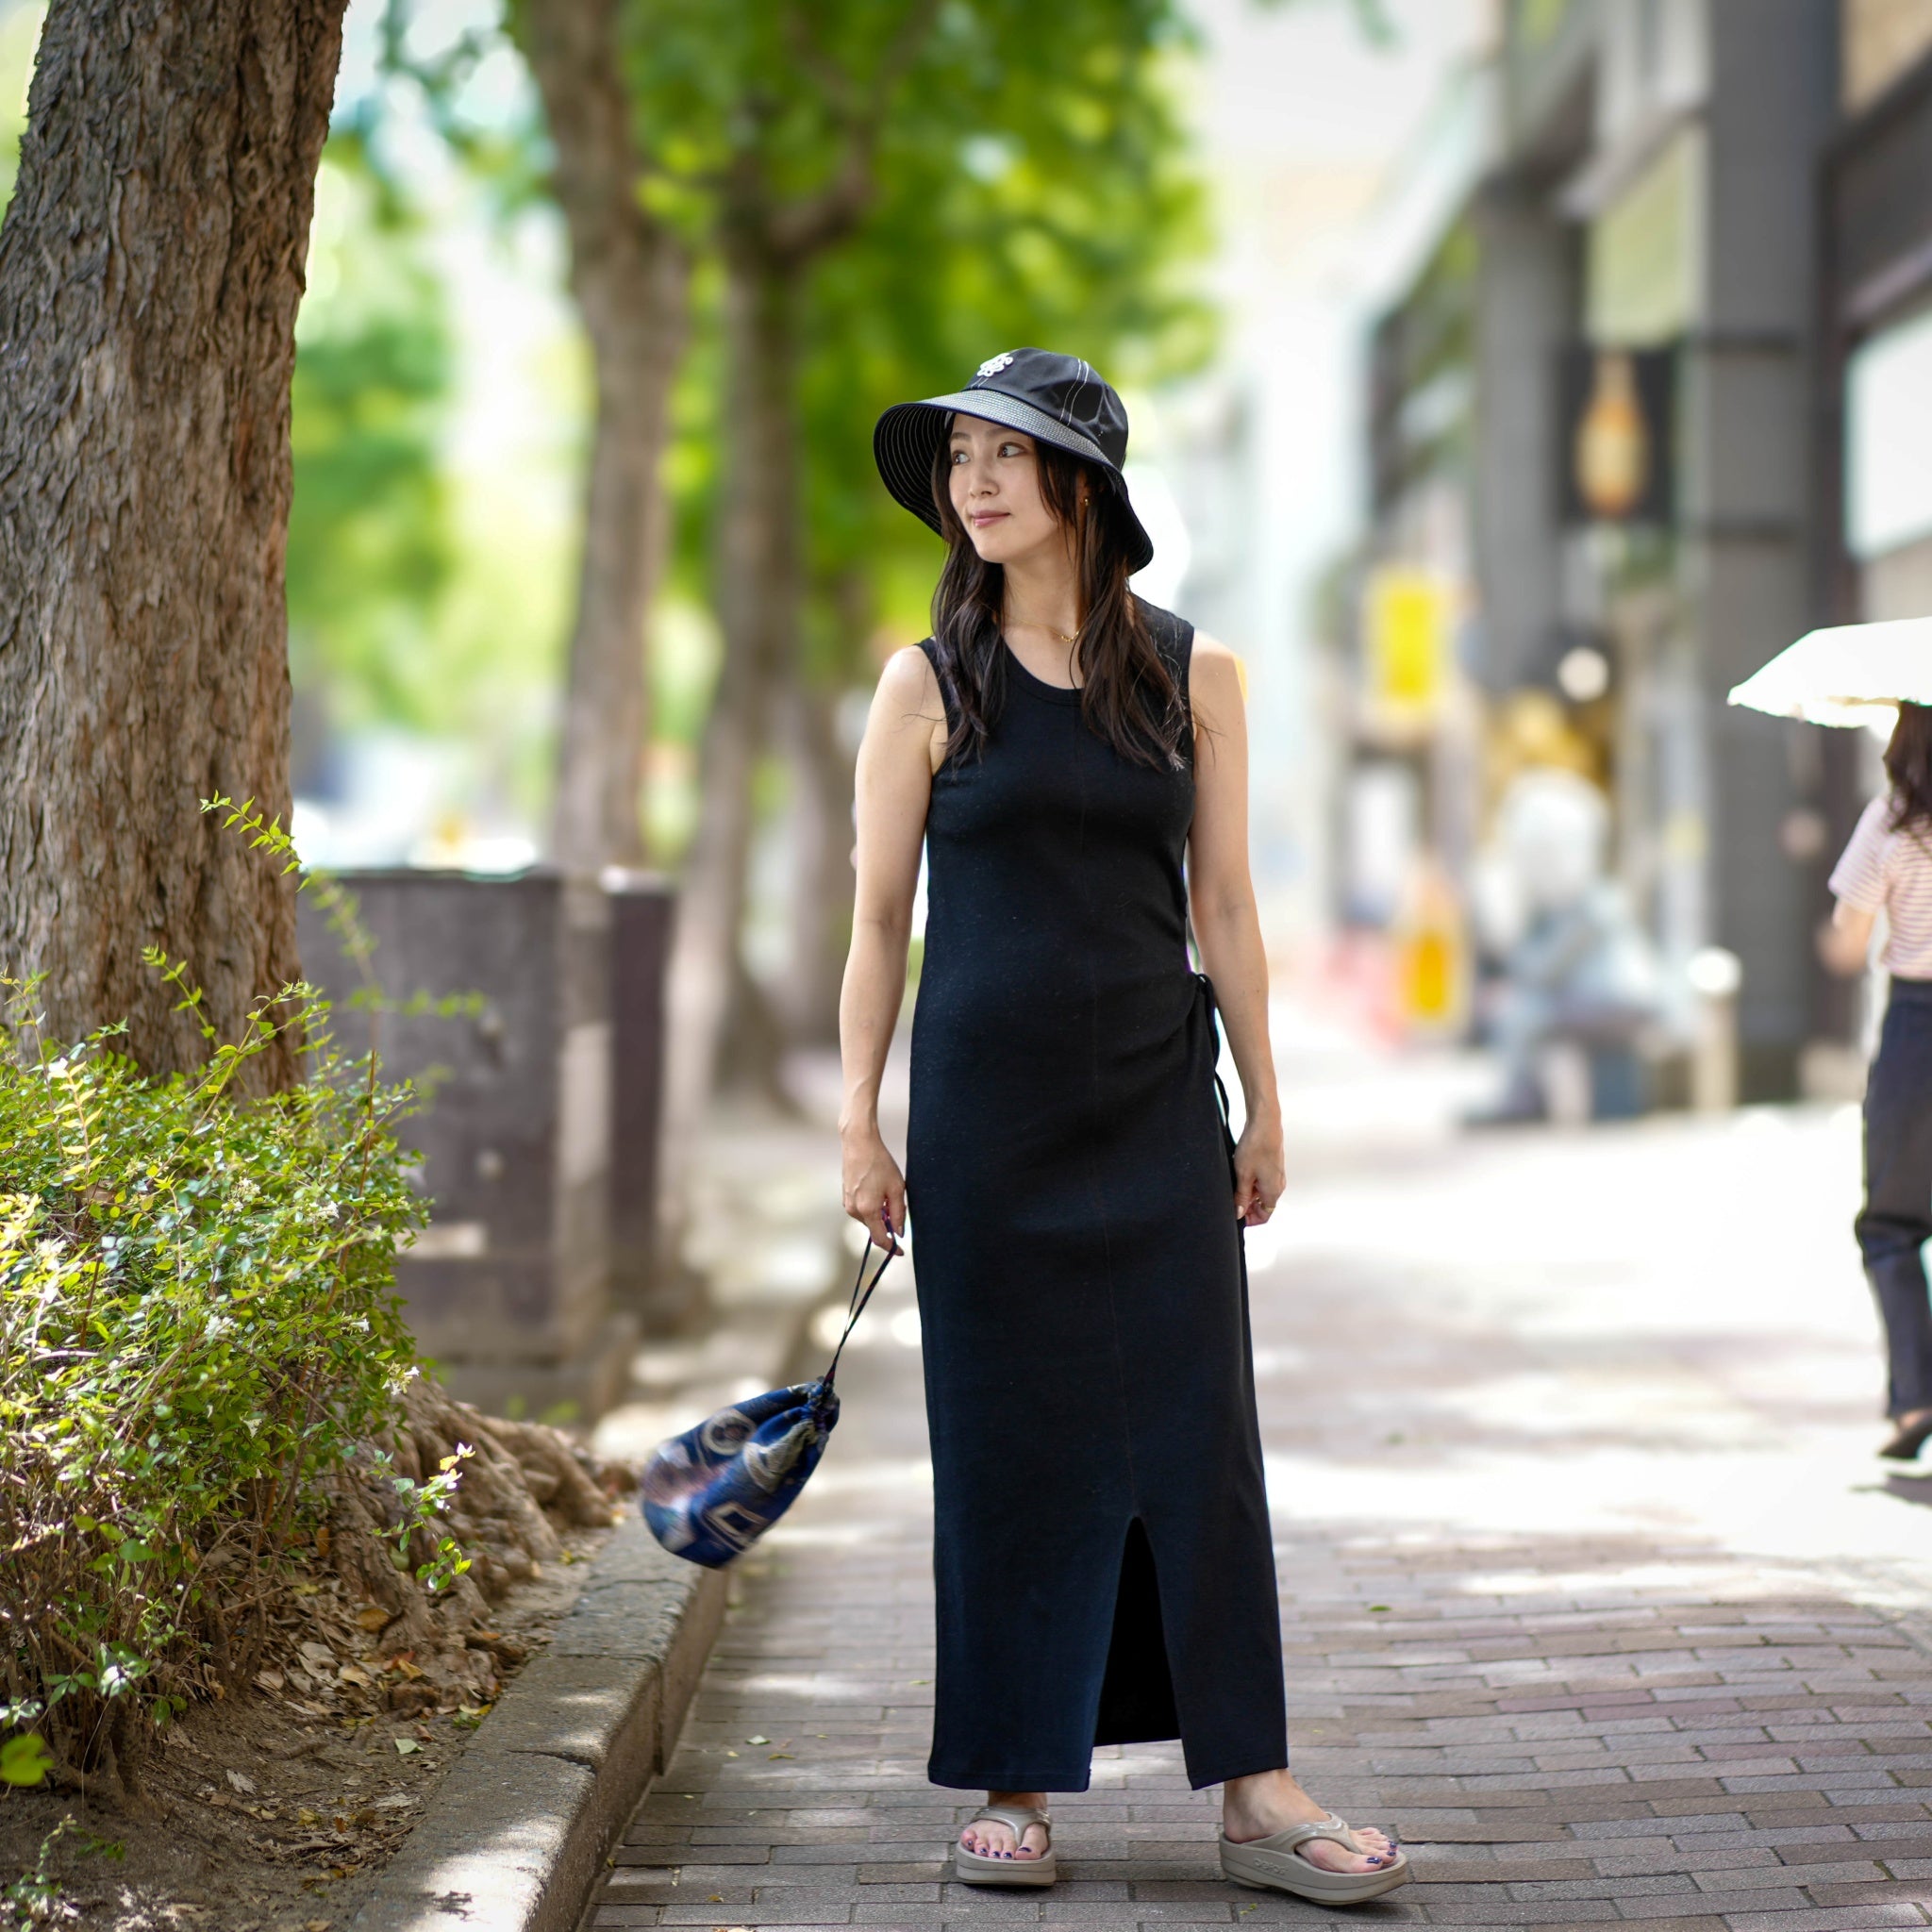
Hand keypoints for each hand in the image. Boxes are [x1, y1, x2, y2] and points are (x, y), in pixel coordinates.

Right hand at [841, 1131, 906, 1251]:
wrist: (859, 1144)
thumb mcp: (897, 1189)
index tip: (900, 1251)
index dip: (891, 1247)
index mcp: (868, 1210)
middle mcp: (854, 1210)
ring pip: (868, 1218)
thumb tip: (899, 1232)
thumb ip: (899, 1213)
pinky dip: (872, 1207)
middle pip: (874, 1228)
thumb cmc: (880, 1163)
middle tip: (898, 1206)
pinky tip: (877, 1189)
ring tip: (887, 1192)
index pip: (880, 1238)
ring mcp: (847, 1204)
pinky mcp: (845, 1197)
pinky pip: (861, 1209)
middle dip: (887, 1224)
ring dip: (880, 1214)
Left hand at [1232, 1115, 1283, 1226]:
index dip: (1250, 1220)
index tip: (1237, 1216)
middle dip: (1248, 1207)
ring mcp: (1276, 1175)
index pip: (1264, 1216)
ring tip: (1233, 1186)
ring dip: (1248, 1194)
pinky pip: (1263, 1181)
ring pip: (1262, 1193)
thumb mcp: (1243, 1175)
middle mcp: (1278, 1185)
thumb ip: (1241, 1196)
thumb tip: (1239, 1212)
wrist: (1265, 1123)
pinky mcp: (1272, 1165)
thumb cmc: (1256, 1146)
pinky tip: (1240, 1175)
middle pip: (1264, 1205)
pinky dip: (1252, 1183)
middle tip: (1231, 1202)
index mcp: (1273, 1191)